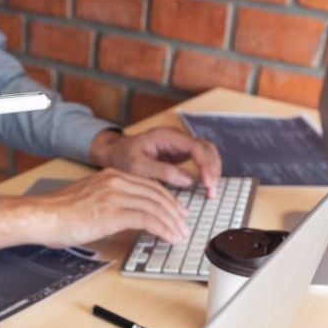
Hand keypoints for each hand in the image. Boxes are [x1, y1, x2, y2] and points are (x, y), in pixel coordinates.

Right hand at [0, 168, 189, 248]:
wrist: (44, 216)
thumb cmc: (60, 213)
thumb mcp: (90, 200)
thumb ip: (110, 202)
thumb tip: (127, 217)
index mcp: (111, 176)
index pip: (149, 185)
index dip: (167, 199)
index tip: (177, 211)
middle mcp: (116, 181)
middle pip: (157, 194)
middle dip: (174, 211)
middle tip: (184, 225)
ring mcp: (115, 195)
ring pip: (155, 206)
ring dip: (172, 222)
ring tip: (180, 234)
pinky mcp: (113, 212)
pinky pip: (147, 218)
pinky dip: (162, 228)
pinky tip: (169, 237)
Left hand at [90, 127, 221, 197]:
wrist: (114, 153)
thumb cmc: (122, 158)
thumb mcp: (137, 167)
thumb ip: (162, 172)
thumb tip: (188, 180)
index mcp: (166, 136)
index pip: (196, 147)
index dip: (206, 165)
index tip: (208, 183)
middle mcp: (176, 137)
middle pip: (207, 148)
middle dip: (213, 169)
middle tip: (212, 191)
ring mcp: (179, 144)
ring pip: (207, 153)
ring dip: (213, 170)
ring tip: (211, 191)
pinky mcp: (180, 153)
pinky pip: (200, 159)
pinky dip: (206, 171)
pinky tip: (206, 185)